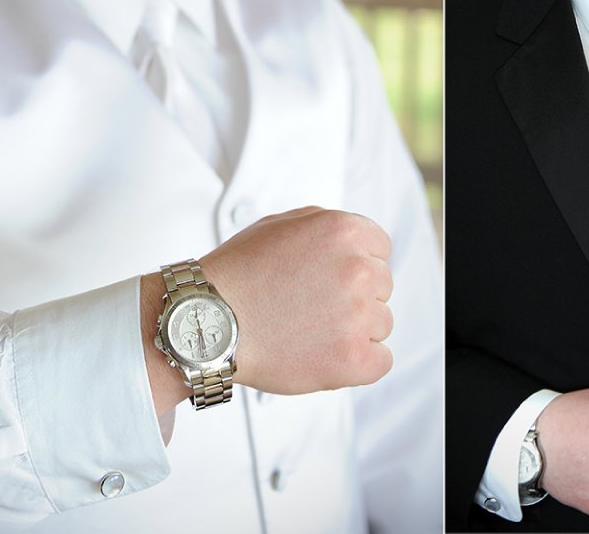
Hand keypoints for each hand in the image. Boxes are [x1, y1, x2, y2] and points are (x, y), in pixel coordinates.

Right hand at [203, 207, 393, 394]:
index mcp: (344, 231)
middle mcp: (357, 268)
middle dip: (354, 296)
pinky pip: (381, 361)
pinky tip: (324, 355)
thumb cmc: (237, 275)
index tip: (330, 279)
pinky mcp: (353, 357)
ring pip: (381, 324)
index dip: (355, 264)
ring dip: (354, 329)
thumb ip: (325, 225)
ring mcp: (357, 314)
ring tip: (308, 330)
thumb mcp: (280, 225)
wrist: (206, 322)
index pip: (381, 249)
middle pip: (382, 286)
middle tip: (311, 306)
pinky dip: (358, 364)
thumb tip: (355, 238)